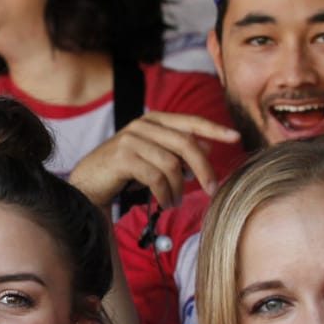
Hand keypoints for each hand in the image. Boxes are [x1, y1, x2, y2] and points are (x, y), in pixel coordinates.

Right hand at [67, 112, 243, 210]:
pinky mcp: (122, 156)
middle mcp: (143, 125)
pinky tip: (164, 203)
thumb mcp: (155, 159)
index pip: (191, 122)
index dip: (214, 129)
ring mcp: (131, 139)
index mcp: (154, 121)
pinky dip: (165, 193)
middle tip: (211, 190)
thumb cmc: (125, 173)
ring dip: (179, 188)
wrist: (88, 184)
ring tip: (175, 202)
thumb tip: (210, 149)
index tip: (236, 137)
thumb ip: (178, 151)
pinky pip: (155, 177)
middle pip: (186, 143)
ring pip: (171, 163)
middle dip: (203, 169)